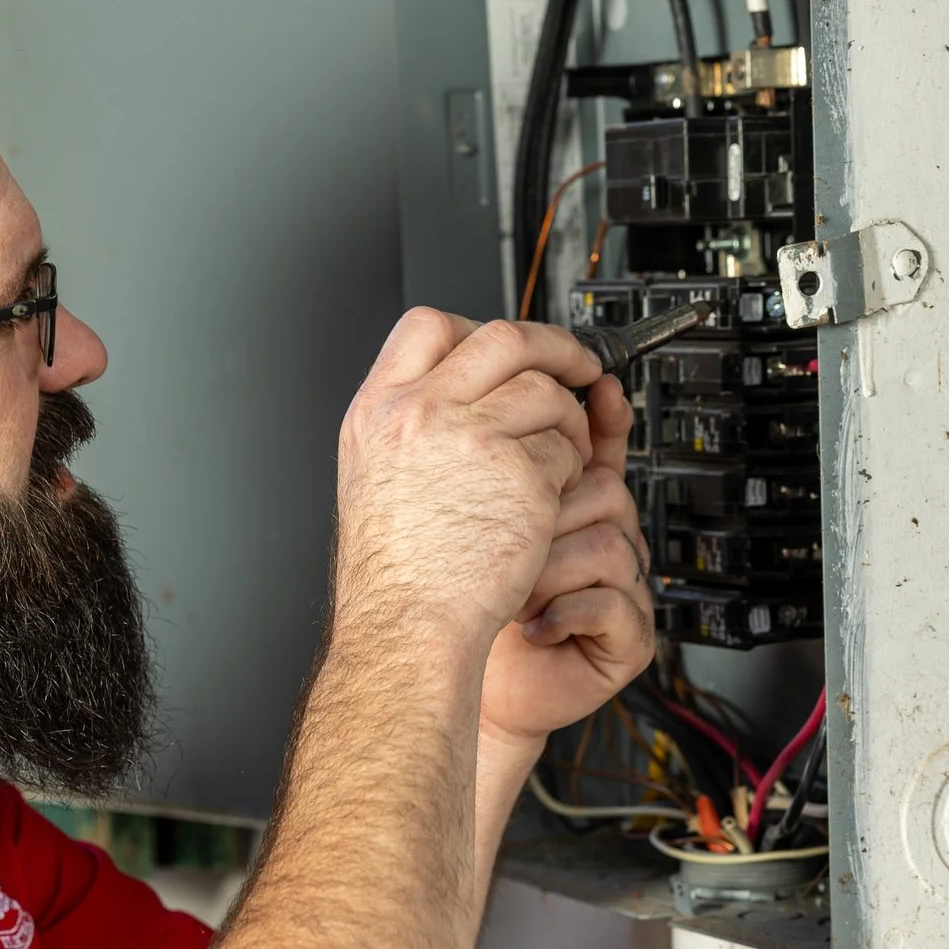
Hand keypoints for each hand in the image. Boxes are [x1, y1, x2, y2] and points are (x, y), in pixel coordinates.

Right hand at [333, 310, 602, 652]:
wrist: (406, 622)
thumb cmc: (393, 569)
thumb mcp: (374, 474)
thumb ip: (410, 423)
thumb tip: (458, 388)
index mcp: (379, 409)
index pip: (428, 325)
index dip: (475, 327)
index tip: (505, 348)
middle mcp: (420, 412)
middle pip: (502, 339)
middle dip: (551, 347)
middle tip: (574, 366)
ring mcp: (471, 438)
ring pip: (545, 392)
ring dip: (568, 419)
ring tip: (562, 452)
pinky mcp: (519, 473)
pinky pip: (565, 448)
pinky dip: (569, 470)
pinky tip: (551, 497)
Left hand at [478, 374, 654, 748]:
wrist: (458, 679)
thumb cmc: (463, 600)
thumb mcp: (470, 517)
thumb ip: (490, 460)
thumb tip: (481, 391)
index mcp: (568, 507)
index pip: (600, 447)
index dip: (605, 417)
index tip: (599, 388)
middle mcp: (601, 541)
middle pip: (605, 491)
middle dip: (546, 519)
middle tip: (505, 546)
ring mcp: (622, 589)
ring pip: (610, 545)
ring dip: (550, 572)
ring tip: (514, 592)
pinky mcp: (630, 638)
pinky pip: (616, 603)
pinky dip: (566, 613)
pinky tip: (534, 623)